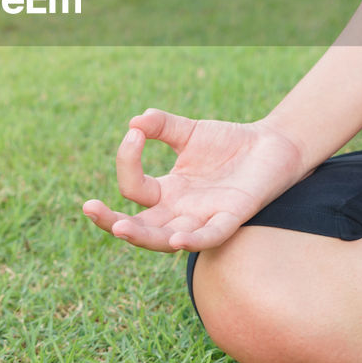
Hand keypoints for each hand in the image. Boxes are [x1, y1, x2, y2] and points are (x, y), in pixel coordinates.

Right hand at [82, 108, 311, 252]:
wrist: (272, 145)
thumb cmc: (228, 143)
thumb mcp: (189, 131)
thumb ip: (161, 125)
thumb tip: (134, 121)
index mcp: (168, 192)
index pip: (133, 189)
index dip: (127, 161)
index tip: (135, 133)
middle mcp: (181, 211)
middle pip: (140, 227)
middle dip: (112, 221)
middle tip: (89, 208)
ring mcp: (204, 217)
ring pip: (167, 238)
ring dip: (144, 236)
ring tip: (121, 228)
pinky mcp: (232, 217)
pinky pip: (211, 236)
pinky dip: (194, 240)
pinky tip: (177, 240)